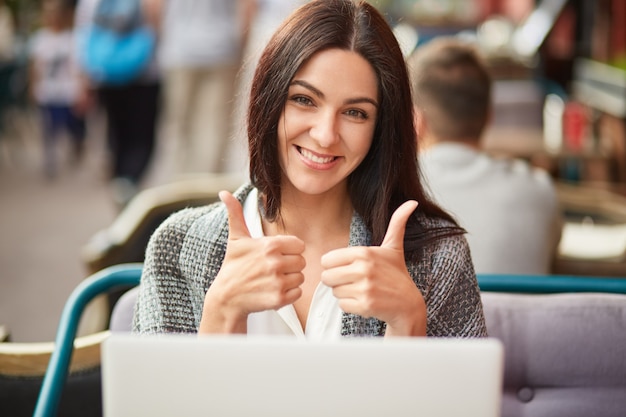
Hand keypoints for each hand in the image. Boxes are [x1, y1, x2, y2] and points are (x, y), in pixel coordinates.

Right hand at [199, 191, 305, 333]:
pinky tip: (274, 290)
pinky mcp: (279, 299)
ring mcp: (277, 281)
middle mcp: (275, 262)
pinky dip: (289, 294)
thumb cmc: (233, 266)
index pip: (299, 245)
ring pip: (301, 277)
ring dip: (290, 280)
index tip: (276, 255)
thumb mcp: (236, 239)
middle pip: (302, 262)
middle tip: (273, 269)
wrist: (226, 297)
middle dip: (290, 266)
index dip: (290, 250)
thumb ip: (236, 214)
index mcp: (270, 245)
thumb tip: (223, 192)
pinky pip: (298, 293)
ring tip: (272, 280)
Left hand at [320, 200, 425, 335]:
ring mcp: (364, 288)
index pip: (326, 260)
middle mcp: (363, 269)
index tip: (349, 268)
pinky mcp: (365, 305)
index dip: (334, 266)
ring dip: (345, 293)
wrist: (408, 304)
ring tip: (362, 290)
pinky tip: (365, 301)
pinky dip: (351, 306)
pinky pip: (342, 305)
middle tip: (354, 281)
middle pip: (326, 277)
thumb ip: (397, 223)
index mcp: (364, 252)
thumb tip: (412, 202)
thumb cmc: (396, 274)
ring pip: (334, 291)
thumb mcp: (394, 247)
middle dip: (336, 281)